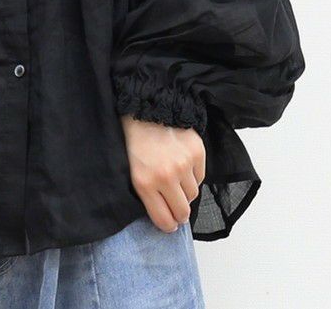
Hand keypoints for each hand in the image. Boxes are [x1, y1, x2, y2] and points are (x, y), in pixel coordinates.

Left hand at [120, 114, 205, 233]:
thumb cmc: (134, 139)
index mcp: (145, 183)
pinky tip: (182, 164)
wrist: (146, 106)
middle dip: (179, 212)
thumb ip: (146, 195)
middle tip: (174, 204)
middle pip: (183, 212)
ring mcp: (184, 164)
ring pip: (193, 195)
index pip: (165, 221)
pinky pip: (200, 177)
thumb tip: (164, 216)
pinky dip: (193, 175)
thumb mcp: (129, 170)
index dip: (168, 225)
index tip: (168, 222)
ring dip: (185, 191)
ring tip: (175, 177)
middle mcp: (167, 176)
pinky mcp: (197, 152)